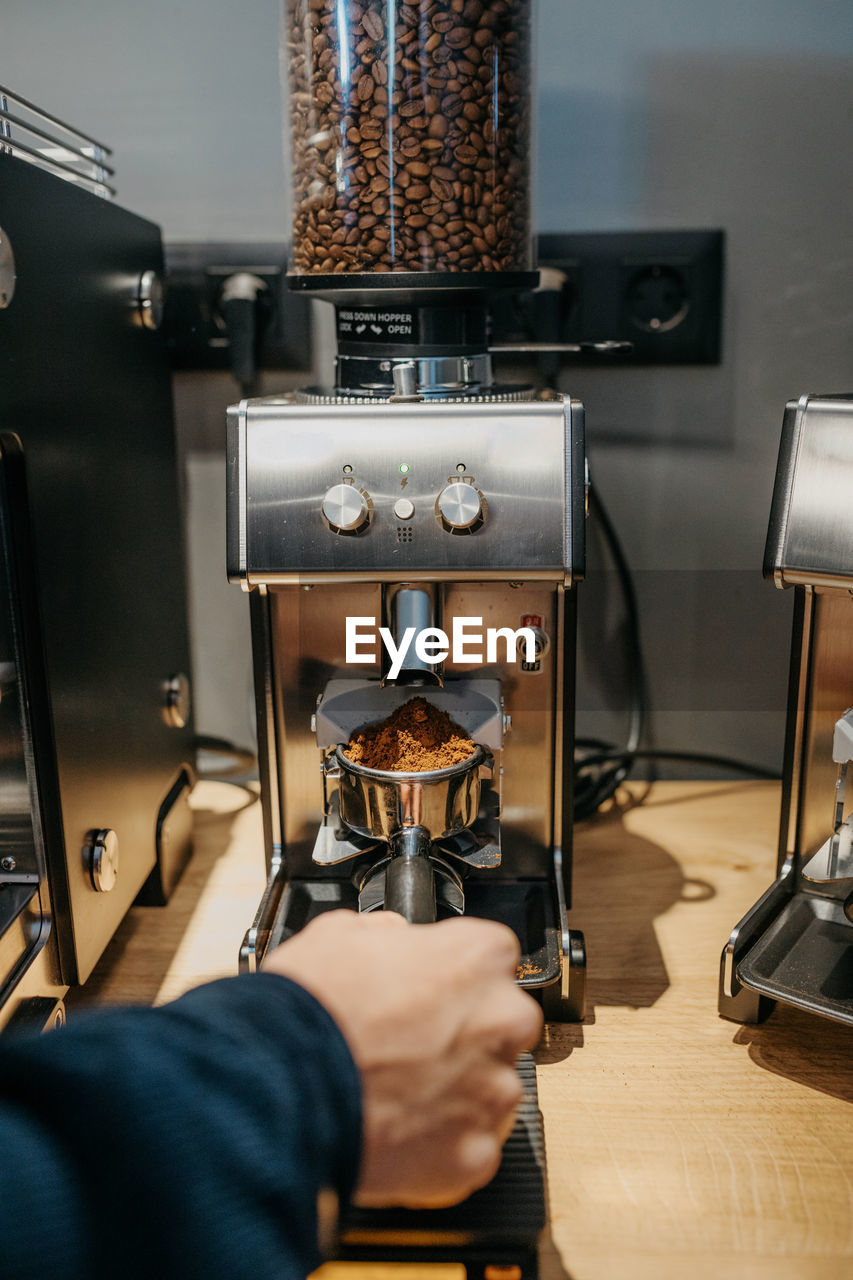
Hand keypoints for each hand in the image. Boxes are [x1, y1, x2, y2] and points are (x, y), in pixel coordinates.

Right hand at [263, 910, 541, 1207]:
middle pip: (503, 1022)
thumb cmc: (310, 1008)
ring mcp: (492, 1091)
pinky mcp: (475, 1153)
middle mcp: (499, 1020)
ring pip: (491, 1088)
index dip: (454, 974)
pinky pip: (471, 1146)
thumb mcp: (339, 933)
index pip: (491, 956)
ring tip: (398, 1094)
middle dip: (467, 1033)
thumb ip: (386, 934)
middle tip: (413, 1045)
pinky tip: (399, 1132)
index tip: (432, 990)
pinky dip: (442, 1144)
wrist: (279, 1086)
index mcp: (476, 957)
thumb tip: (392, 938)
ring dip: (457, 1091)